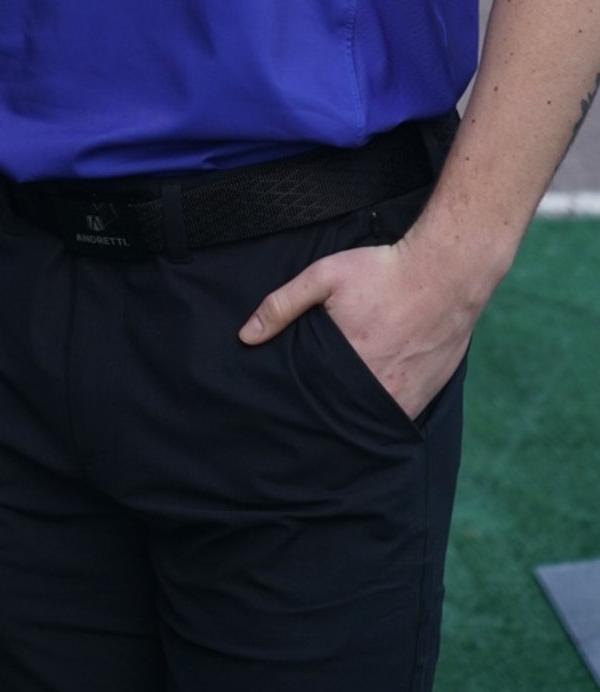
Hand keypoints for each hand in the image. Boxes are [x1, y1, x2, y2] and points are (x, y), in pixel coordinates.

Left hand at [239, 234, 477, 421]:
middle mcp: (377, 390)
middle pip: (340, 415)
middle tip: (308, 411)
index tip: (285, 409)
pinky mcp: (427, 395)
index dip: (299, 405)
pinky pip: (398, 415)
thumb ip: (282, 305)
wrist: (445, 273)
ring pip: (369, 419)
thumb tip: (246, 336)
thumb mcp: (324, 277)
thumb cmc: (382, 271)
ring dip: (354, 414)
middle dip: (325, 413)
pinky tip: (370, 398)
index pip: (312, 402)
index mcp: (346, 366)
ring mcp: (406, 397)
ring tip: (338, 404)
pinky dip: (383, 410)